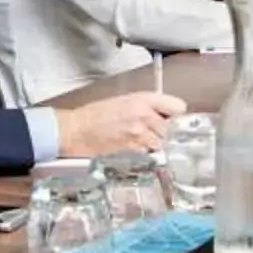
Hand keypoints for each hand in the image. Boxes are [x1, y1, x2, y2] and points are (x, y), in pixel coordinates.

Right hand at [56, 91, 184, 158]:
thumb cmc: (94, 114)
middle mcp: (145, 116)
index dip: (174, 113)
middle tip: (148, 130)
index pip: (178, 107)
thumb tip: (162, 114)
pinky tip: (131, 146)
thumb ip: (146, 106)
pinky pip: (148, 153)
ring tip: (138, 139)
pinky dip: (144, 152)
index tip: (170, 117)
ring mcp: (140, 135)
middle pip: (170, 128)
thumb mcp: (123, 100)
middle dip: (162, 130)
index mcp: (143, 99)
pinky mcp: (133, 150)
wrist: (75, 130)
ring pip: (161, 143)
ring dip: (153, 143)